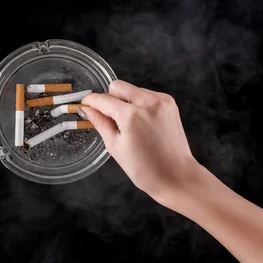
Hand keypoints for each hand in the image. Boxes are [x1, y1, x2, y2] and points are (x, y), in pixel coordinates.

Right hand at [82, 80, 208, 208]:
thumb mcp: (115, 147)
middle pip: (117, 87)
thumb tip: (86, 109)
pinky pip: (146, 94)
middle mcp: (148, 103)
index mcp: (131, 115)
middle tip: (108, 118)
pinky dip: (139, 103)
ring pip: (132, 89)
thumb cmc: (145, 169)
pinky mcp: (169, 103)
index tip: (85, 105)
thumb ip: (100, 123)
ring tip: (128, 124)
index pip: (103, 99)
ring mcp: (161, 101)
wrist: (177, 176)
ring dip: (125, 101)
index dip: (91, 102)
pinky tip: (141, 122)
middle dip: (109, 99)